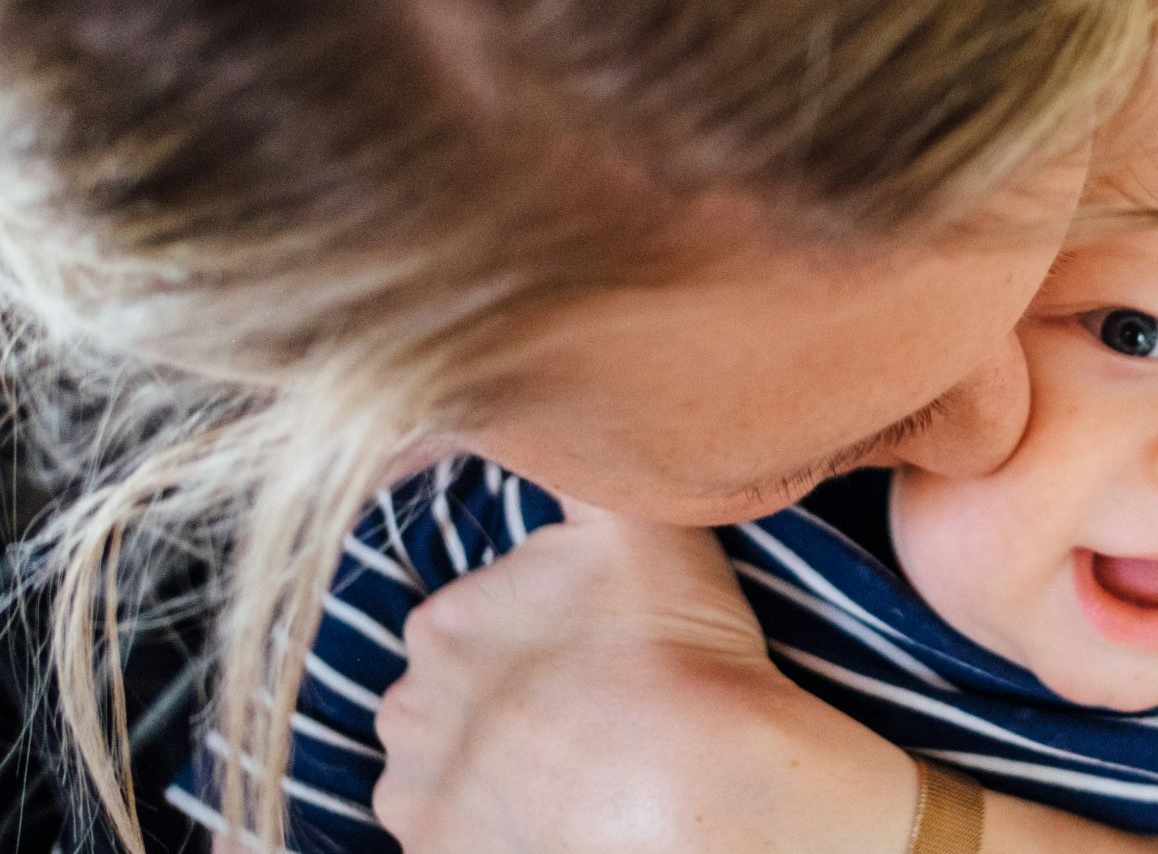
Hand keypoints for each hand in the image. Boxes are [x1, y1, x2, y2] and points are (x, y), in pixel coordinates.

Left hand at [371, 500, 918, 852]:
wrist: (693, 784)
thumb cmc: (673, 648)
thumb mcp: (633, 517)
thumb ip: (575, 455)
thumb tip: (533, 402)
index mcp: (442, 620)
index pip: (475, 621)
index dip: (540, 636)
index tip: (597, 651)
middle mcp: (409, 709)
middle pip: (454, 697)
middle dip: (506, 702)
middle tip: (593, 708)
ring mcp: (421, 797)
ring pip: (449, 770)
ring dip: (496, 766)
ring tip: (581, 766)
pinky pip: (458, 837)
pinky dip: (497, 828)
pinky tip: (557, 812)